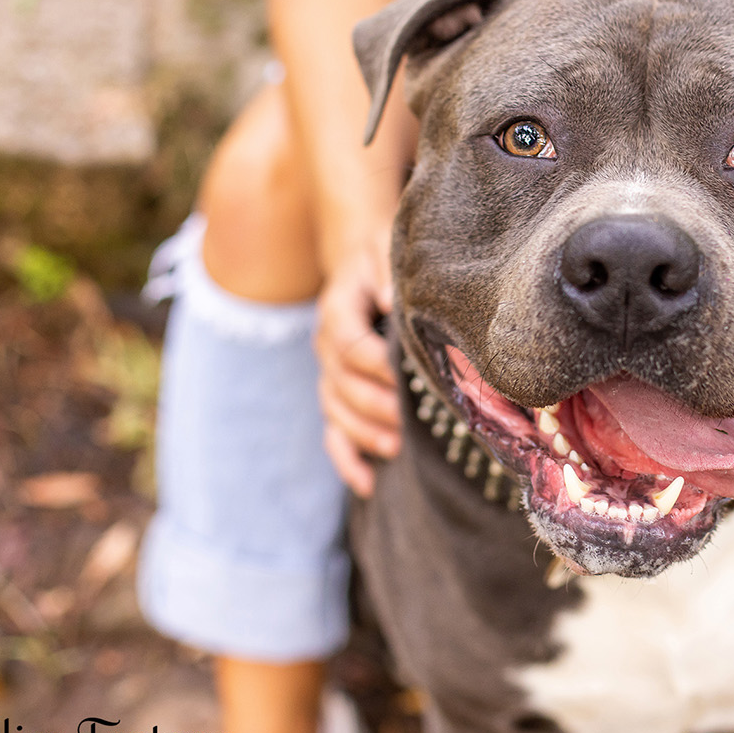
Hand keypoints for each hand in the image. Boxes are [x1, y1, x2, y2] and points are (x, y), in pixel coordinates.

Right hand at [315, 233, 399, 496]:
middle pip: (340, 383)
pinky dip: (346, 459)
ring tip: (395, 447)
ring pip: (335, 410)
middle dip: (373, 404)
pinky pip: (334, 431)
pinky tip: (367, 484)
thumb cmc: (382, 254)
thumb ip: (387, 271)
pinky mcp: (338, 392)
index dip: (374, 363)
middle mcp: (327, 345)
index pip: (349, 342)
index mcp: (338, 309)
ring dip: (363, 432)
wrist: (362, 259)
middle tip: (406, 420)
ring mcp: (330, 372)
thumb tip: (391, 298)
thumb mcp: (386, 248)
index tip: (403, 375)